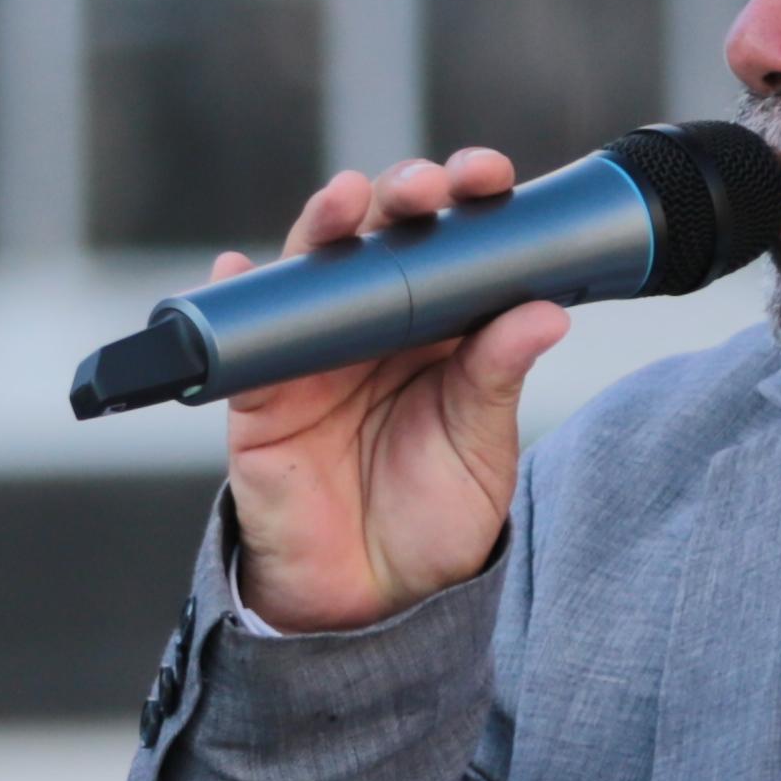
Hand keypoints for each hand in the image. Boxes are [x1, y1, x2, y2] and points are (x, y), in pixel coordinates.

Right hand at [219, 152, 569, 633]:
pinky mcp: (262, 394)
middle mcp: (375, 324)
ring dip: (325, 223)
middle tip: (425, 187)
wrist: (373, 602)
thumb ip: (498, 379)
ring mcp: (314, 351)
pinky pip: (243, 339)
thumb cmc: (431, 521)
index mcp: (440, 326)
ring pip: (314, 267)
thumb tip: (544, 311)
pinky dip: (235, 297)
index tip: (491, 178)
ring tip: (345, 202)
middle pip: (381, 234)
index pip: (453, 242)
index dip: (468, 199)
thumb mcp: (481, 450)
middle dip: (400, 194)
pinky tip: (239, 269)